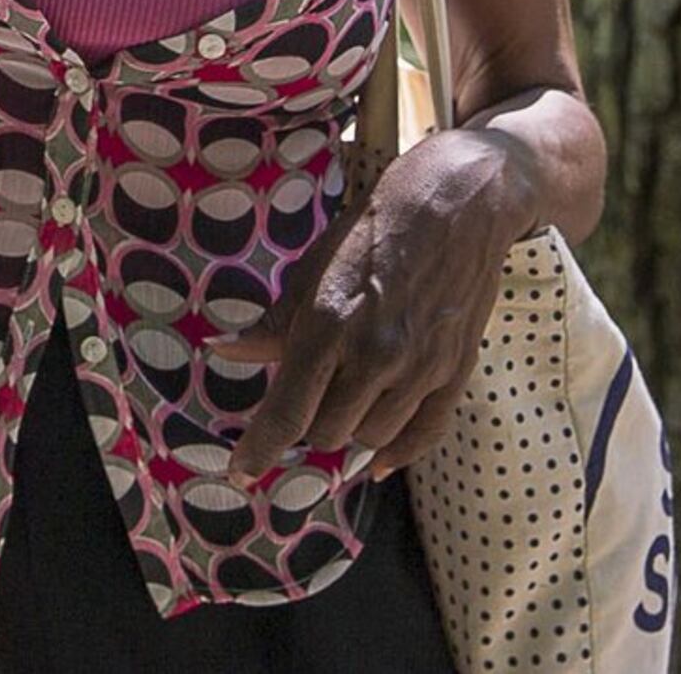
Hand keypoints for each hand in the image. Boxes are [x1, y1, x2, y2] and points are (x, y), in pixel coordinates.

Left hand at [205, 128, 525, 486]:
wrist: (452, 209)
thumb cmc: (370, 235)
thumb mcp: (311, 270)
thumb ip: (272, 323)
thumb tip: (224, 352)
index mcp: (328, 325)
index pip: (288, 411)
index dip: (261, 448)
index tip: (241, 472)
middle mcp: (375, 354)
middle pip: (328, 432)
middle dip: (309, 425)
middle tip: (305, 404)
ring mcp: (420, 367)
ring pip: (372, 438)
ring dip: (351, 430)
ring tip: (343, 404)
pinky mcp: (455, 372)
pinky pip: (424, 436)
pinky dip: (398, 454)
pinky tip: (379, 463)